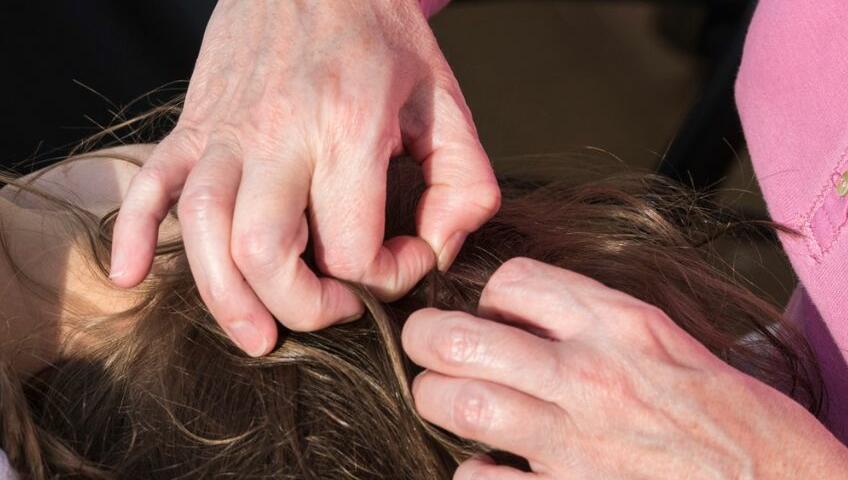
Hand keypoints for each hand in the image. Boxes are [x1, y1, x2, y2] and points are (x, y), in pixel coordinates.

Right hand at [109, 0, 498, 355]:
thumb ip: (465, 183)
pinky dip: (130, 236)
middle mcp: (280, 133)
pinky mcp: (194, 123)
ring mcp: (226, 129)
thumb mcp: (448, 100)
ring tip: (257, 335)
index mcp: (348, 127)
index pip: (354, 248)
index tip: (406, 259)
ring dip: (225, 298)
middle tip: (336, 309)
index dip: (386, 279)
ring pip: (202, 231)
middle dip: (302, 307)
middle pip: (265, 253)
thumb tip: (438, 249)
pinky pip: (148, 185)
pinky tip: (132, 276)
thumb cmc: (383, 34)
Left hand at [402, 258, 847, 478]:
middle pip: (461, 336)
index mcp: (626, 325)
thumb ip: (612, 331)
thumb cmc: (750, 428)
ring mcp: (578, 442)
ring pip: (458, 402)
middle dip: (429, 340)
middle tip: (430, 350)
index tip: (492, 314)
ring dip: (440, 401)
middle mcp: (593, 374)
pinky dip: (474, 473)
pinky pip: (480, 479)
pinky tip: (492, 470)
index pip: (515, 280)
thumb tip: (547, 324)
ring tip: (449, 405)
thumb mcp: (685, 351)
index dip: (491, 294)